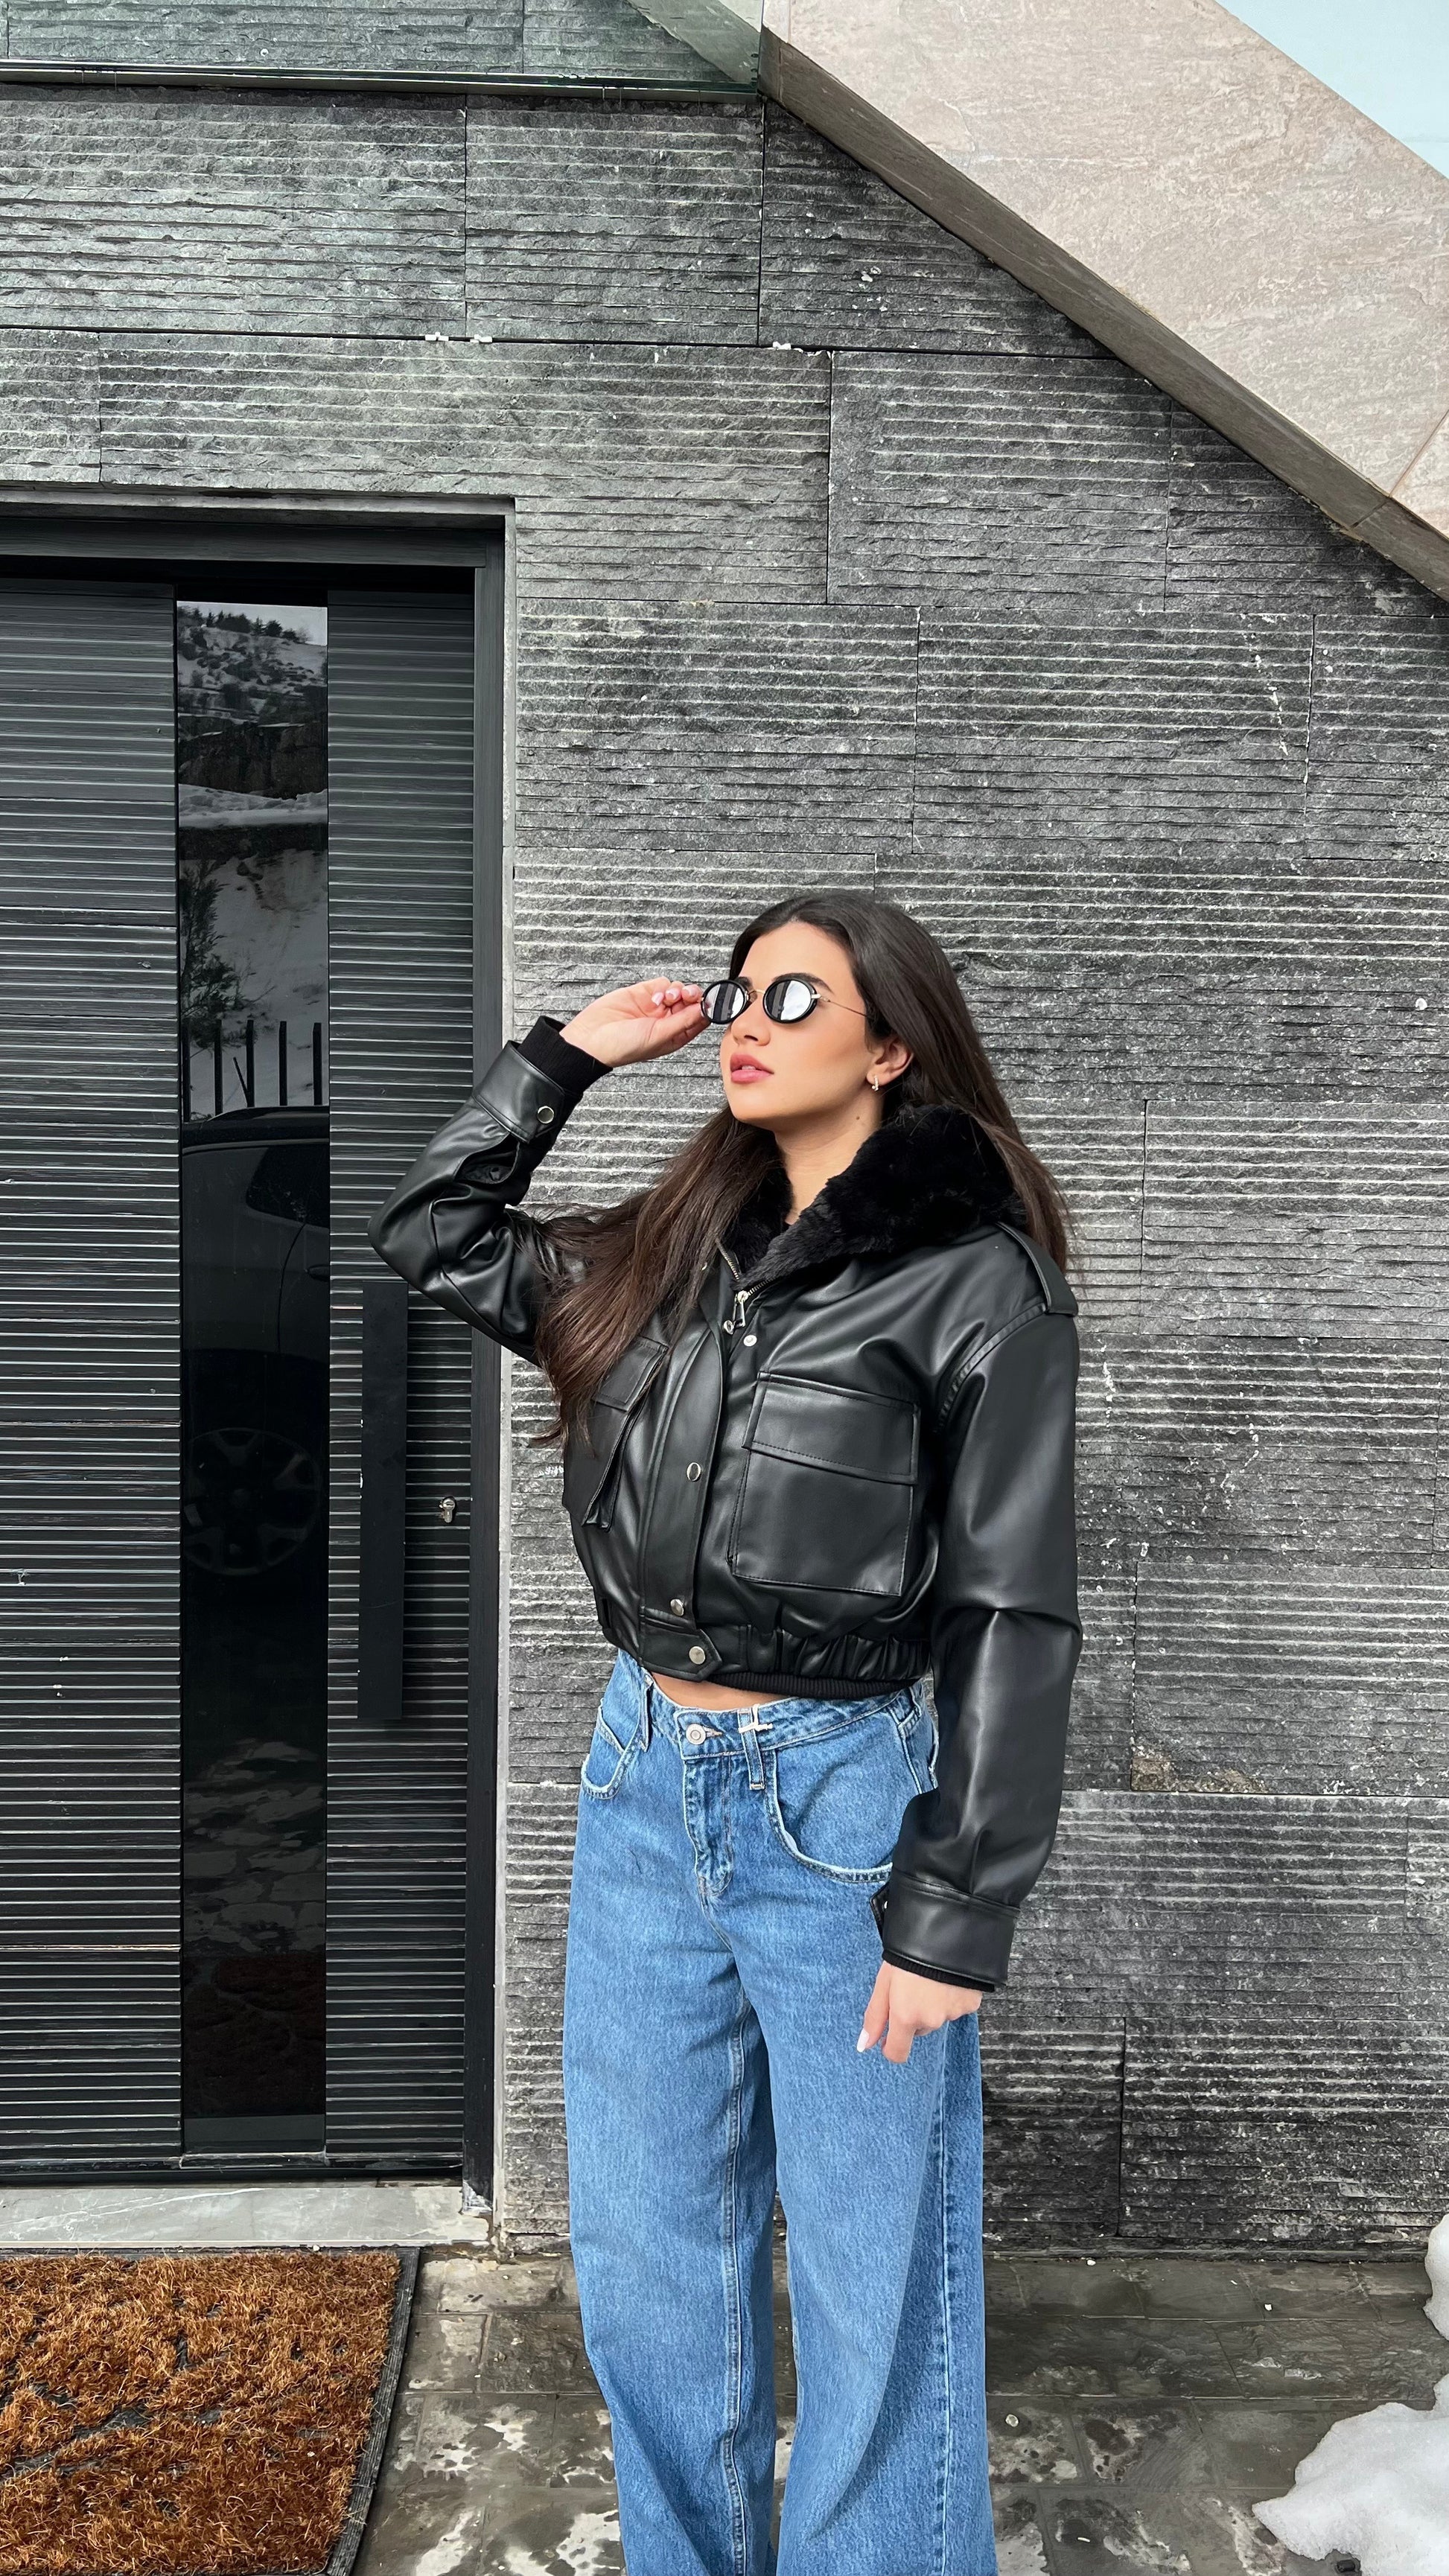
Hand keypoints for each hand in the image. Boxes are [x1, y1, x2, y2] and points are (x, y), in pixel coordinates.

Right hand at [559, 976, 707, 1069]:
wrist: (591, 1038)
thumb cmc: (622, 1047)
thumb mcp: (659, 1036)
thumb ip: (684, 1021)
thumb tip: (706, 1010)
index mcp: (675, 1036)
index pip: (700, 1020)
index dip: (707, 1009)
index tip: (712, 1001)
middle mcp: (667, 1021)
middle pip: (692, 1002)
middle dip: (692, 996)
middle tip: (687, 996)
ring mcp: (654, 1007)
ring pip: (678, 990)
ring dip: (677, 991)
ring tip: (665, 999)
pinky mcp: (642, 993)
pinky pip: (661, 983)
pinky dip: (661, 987)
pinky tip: (653, 997)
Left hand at [857, 1963, 981, 2064]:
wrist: (946, 1932)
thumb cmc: (909, 1953)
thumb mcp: (884, 1982)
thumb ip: (875, 2016)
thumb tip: (864, 2044)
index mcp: (906, 2017)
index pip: (898, 2052)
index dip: (891, 2046)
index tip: (888, 2037)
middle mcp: (930, 2020)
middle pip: (918, 2029)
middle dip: (912, 2016)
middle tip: (911, 1988)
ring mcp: (952, 2013)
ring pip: (937, 2017)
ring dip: (932, 2005)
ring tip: (930, 1978)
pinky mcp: (970, 2004)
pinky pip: (957, 2006)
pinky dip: (951, 1997)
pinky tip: (948, 1978)